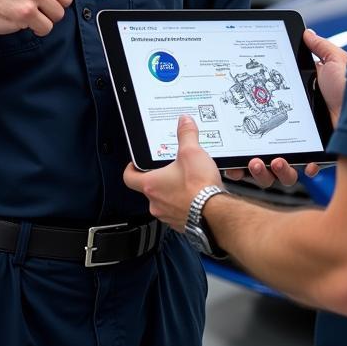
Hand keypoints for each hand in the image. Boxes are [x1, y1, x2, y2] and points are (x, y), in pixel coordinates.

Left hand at [123, 115, 220, 230]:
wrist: (216, 213)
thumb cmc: (199, 188)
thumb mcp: (192, 152)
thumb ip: (186, 135)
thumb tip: (184, 122)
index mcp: (152, 184)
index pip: (129, 177)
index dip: (131, 168)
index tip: (136, 163)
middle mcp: (156, 203)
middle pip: (150, 188)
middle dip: (160, 178)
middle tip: (171, 168)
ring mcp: (168, 215)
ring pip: (165, 201)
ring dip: (173, 191)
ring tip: (187, 181)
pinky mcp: (181, 223)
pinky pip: (178, 211)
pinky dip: (184, 203)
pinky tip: (197, 195)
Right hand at [223, 28, 346, 189]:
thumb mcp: (335, 61)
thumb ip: (320, 48)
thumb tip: (308, 33)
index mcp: (301, 102)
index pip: (269, 116)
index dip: (253, 126)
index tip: (241, 131)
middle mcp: (302, 124)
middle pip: (271, 148)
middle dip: (256, 162)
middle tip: (252, 158)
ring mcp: (312, 141)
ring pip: (284, 166)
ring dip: (272, 171)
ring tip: (272, 162)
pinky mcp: (324, 154)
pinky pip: (307, 167)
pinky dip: (302, 170)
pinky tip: (307, 165)